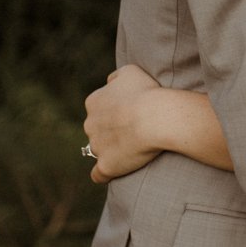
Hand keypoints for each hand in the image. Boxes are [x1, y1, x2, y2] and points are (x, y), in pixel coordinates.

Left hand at [83, 63, 163, 183]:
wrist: (155, 116)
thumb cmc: (146, 92)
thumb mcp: (130, 71)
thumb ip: (115, 78)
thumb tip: (110, 83)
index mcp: (93, 102)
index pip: (98, 109)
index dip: (114, 113)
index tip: (131, 114)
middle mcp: (90, 124)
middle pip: (97, 130)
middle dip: (111, 131)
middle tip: (135, 131)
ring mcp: (97, 146)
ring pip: (99, 150)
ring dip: (112, 150)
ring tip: (134, 150)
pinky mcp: (106, 165)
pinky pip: (98, 175)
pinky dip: (104, 174)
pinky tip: (114, 173)